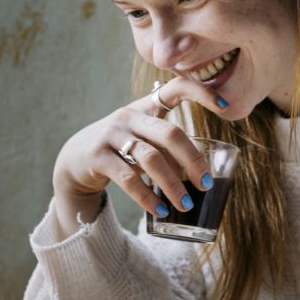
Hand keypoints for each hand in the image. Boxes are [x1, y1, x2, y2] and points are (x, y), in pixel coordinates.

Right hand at [52, 77, 228, 234]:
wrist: (73, 159)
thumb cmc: (121, 148)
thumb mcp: (144, 137)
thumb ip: (169, 146)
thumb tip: (201, 172)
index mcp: (146, 106)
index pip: (176, 89)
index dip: (201, 93)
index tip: (226, 106)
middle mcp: (129, 116)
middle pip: (169, 133)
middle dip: (193, 160)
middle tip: (207, 183)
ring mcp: (111, 135)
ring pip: (150, 158)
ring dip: (172, 184)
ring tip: (187, 204)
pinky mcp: (97, 157)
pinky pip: (128, 178)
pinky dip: (146, 197)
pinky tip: (160, 211)